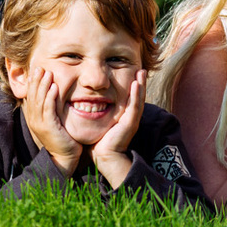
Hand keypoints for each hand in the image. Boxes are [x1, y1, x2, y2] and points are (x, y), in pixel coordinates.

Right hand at [21, 67, 84, 175]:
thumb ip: (52, 109)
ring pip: (39, 100)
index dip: (33, 82)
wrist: (64, 158)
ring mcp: (40, 123)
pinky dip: (50, 97)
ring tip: (47, 73)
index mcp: (34, 117)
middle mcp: (34, 119)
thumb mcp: (54, 121)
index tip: (38, 69)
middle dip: (36, 80)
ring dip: (43, 85)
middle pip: (33, 95)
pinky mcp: (48, 127)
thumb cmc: (62, 139)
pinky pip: (48, 109)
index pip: (31, 95)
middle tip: (40, 67)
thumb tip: (54, 94)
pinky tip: (54, 88)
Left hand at [91, 69, 145, 189]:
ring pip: (138, 99)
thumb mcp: (100, 124)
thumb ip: (96, 114)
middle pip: (138, 97)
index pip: (131, 98)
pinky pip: (134, 106)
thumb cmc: (99, 142)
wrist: (104, 157)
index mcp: (125, 117)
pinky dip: (135, 95)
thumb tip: (85, 104)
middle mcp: (131, 118)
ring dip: (141, 85)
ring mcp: (132, 120)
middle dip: (140, 82)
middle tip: (141, 69)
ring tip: (141, 73)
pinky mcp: (130, 124)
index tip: (133, 74)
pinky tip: (136, 84)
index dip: (133, 87)